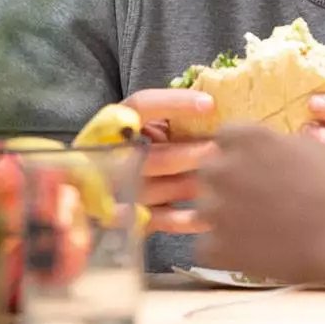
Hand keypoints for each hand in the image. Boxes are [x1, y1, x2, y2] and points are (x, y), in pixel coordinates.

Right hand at [123, 88, 217, 233]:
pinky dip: (187, 219)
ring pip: (155, 189)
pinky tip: (212, 213)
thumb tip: (217, 106)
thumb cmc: (143, 146)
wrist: (100, 186)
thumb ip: (172, 117)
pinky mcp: (129, 218)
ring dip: (191, 185)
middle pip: (150, 155)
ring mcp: (119, 189)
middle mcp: (112, 155)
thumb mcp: (150, 125)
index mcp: (116, 123)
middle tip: (221, 152)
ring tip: (224, 182)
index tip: (210, 104)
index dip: (175, 103)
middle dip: (188, 154)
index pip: (142, 105)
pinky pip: (159, 220)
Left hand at [197, 125, 324, 283]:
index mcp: (246, 138)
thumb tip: (271, 150)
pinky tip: (250, 253)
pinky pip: (207, 247)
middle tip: (255, 200)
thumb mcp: (313, 149)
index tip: (253, 165)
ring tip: (256, 231)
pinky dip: (224, 252)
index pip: (225, 137)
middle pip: (209, 172)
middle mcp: (222, 169)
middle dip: (227, 184)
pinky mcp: (216, 247)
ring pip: (205, 210)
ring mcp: (215, 209)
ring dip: (223, 218)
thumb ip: (279, 145)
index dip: (239, 152)